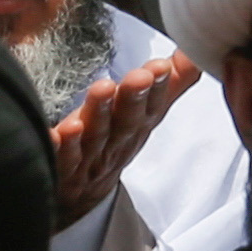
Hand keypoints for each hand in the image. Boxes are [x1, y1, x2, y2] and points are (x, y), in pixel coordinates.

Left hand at [47, 53, 201, 219]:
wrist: (78, 197)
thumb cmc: (112, 146)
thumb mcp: (146, 117)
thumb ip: (170, 84)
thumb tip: (194, 53)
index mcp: (137, 128)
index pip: (152, 107)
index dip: (159, 88)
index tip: (162, 66)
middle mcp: (115, 144)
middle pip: (127, 121)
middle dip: (134, 98)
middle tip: (140, 77)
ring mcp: (87, 159)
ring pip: (95, 136)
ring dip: (100, 113)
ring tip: (102, 89)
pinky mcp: (60, 170)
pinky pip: (60, 159)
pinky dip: (60, 146)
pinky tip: (57, 132)